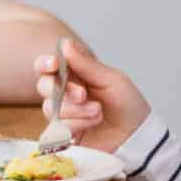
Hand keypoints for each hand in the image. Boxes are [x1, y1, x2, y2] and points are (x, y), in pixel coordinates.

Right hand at [35, 38, 150, 154]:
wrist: (136, 136)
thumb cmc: (128, 104)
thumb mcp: (111, 80)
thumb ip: (86, 64)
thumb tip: (65, 44)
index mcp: (74, 75)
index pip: (47, 66)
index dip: (45, 63)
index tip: (54, 64)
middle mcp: (65, 93)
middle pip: (43, 86)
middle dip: (62, 90)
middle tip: (83, 95)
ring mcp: (64, 114)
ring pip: (51, 108)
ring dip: (76, 110)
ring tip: (98, 112)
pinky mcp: (64, 133)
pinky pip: (58, 127)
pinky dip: (76, 124)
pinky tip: (93, 123)